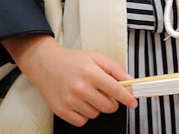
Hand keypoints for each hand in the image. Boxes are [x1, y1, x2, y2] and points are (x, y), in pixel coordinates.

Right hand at [2, 34, 137, 126]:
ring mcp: (70, 100)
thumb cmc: (71, 60)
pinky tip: (79, 101)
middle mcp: (80, 87)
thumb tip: (129, 80)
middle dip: (111, 101)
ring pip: (96, 114)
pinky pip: (82, 121)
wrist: (46, 64)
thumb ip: (114, 68)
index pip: (116, 90)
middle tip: (104, 92)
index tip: (133, 102)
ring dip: (96, 106)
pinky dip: (84, 114)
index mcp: (90, 72)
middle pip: (108, 106)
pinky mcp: (62, 111)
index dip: (127, 98)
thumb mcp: (95, 57)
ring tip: (86, 93)